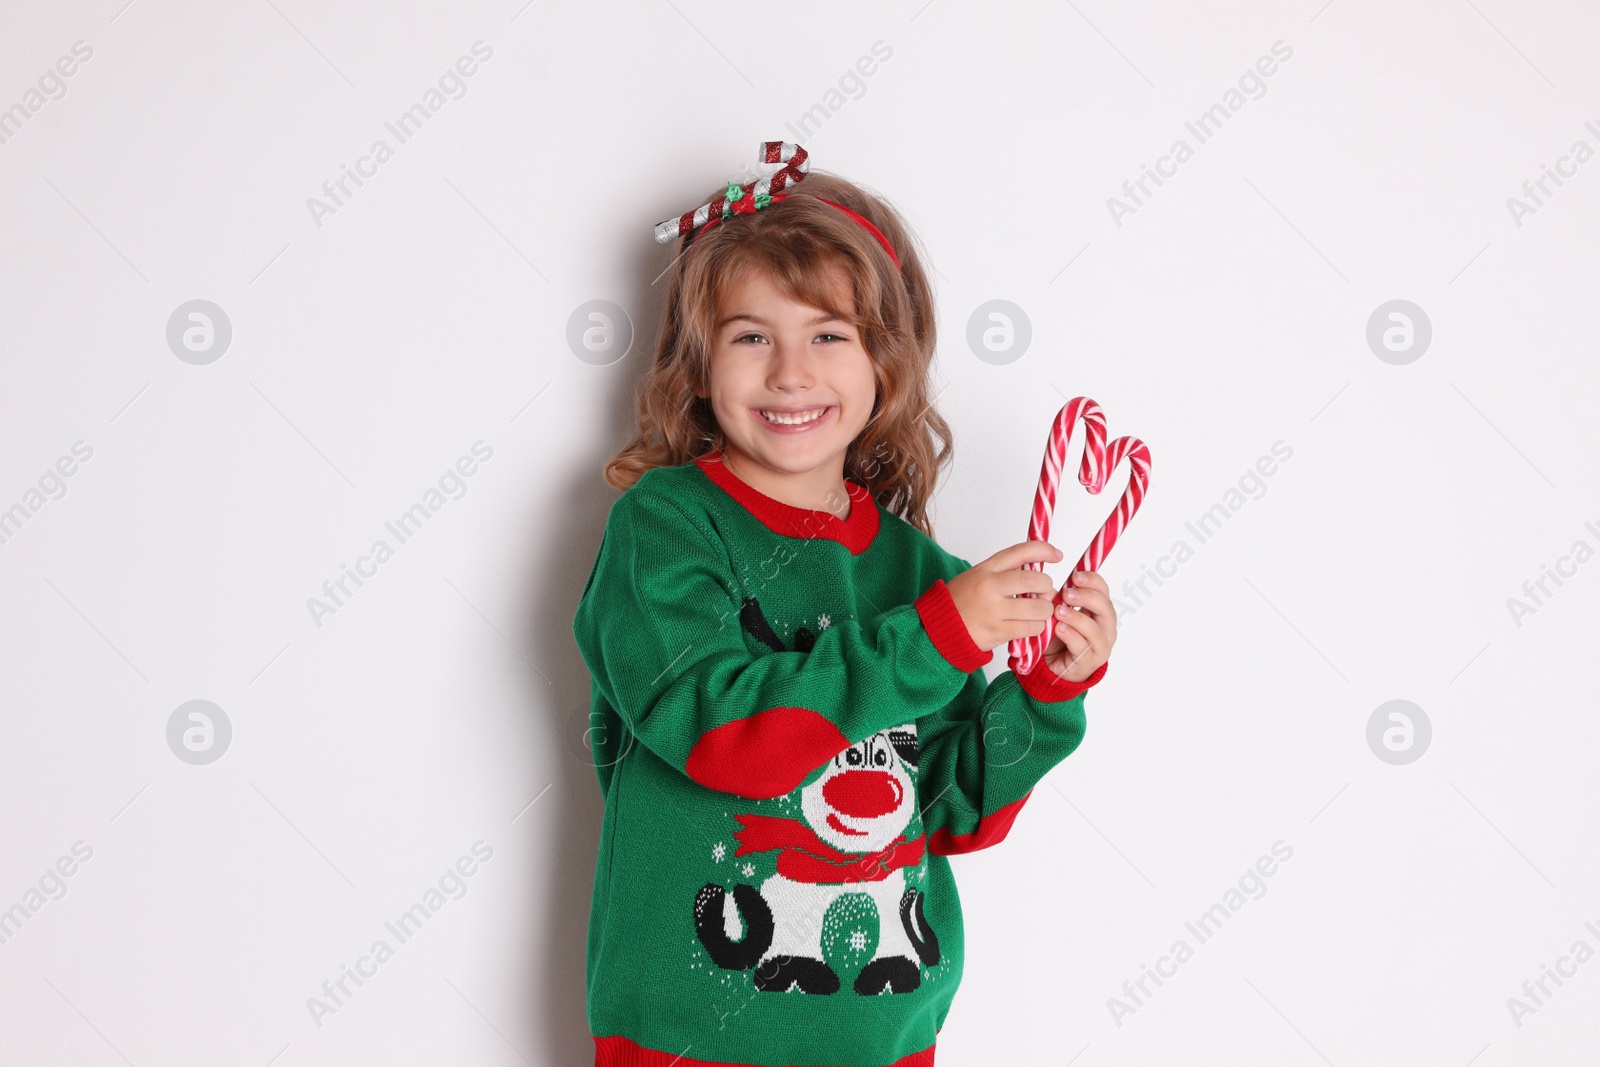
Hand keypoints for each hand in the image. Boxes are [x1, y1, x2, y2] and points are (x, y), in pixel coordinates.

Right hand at [944, 540, 1065, 651]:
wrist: (937, 628)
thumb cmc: (960, 602)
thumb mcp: (977, 576)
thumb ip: (1004, 571)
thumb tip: (1036, 568)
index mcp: (986, 569)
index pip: (1020, 552)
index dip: (1044, 550)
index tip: (1057, 555)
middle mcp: (990, 586)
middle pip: (1036, 580)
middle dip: (1047, 588)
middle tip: (1043, 594)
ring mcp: (994, 610)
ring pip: (1039, 607)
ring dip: (1044, 611)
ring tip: (1037, 613)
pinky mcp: (998, 631)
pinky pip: (1031, 628)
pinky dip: (1036, 627)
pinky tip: (1028, 626)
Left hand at [1039, 570, 1116, 681]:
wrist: (1054, 667)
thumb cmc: (1059, 638)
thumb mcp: (1057, 614)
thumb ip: (1056, 600)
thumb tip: (1046, 589)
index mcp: (1100, 612)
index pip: (1103, 591)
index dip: (1092, 581)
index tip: (1076, 576)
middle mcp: (1105, 628)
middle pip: (1105, 608)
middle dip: (1086, 597)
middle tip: (1067, 593)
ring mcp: (1100, 646)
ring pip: (1094, 629)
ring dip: (1076, 617)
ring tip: (1059, 611)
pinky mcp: (1088, 662)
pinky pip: (1082, 647)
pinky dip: (1070, 636)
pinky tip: (1059, 628)